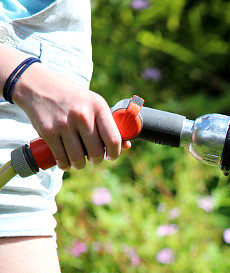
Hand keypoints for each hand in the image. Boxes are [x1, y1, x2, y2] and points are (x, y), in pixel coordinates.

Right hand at [12, 63, 131, 170]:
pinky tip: (65, 163)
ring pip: (78, 158)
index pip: (113, 139)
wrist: (37, 85)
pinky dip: (64, 164)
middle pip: (96, 152)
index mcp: (98, 106)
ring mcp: (64, 123)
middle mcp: (82, 115)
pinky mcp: (48, 131)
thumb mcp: (93, 103)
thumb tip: (127, 145)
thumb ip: (108, 123)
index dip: (115, 153)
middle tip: (93, 158)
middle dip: (96, 160)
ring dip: (79, 165)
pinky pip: (61, 157)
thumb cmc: (71, 97)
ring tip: (78, 162)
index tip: (111, 156)